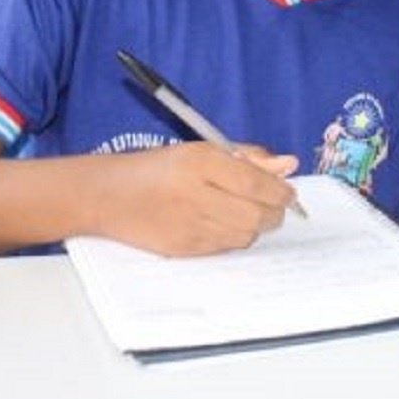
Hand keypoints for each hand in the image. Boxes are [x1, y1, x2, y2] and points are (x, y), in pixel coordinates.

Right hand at [97, 142, 298, 256]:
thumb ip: (249, 156)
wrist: (109, 195)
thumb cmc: (160, 167)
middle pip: (258, 215)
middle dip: (274, 212)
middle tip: (270, 204)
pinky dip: (234, 236)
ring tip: (242, 210)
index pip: (258, 182)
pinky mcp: (184, 249)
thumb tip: (289, 165)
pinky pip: (227, 247)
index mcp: (202, 161)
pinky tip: (222, 222)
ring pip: (247, 234)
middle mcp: (196, 193)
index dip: (281, 191)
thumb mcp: (204, 149)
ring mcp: (189, 224)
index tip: (288, 192)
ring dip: (255, 224)